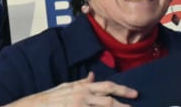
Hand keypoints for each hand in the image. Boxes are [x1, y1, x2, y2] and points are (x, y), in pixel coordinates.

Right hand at [4, 72, 138, 106]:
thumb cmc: (46, 99)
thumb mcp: (64, 87)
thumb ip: (80, 83)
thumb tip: (92, 76)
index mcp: (81, 88)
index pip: (107, 87)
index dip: (122, 90)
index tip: (134, 94)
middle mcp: (81, 97)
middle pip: (108, 100)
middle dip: (124, 104)